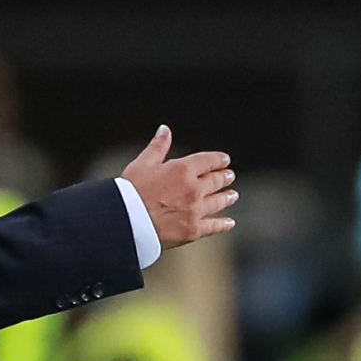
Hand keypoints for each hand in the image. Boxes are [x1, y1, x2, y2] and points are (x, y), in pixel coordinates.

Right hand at [121, 125, 236, 249]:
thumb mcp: (142, 163)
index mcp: (182, 170)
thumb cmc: (131, 191)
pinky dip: (223, 224)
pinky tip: (228, 223)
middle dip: (224, 177)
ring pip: (218, 202)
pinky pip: (213, 226)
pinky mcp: (193, 230)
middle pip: (216, 181)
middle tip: (230, 176)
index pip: (208, 161)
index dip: (218, 159)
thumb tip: (165, 130)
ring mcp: (195, 210)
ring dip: (227, 197)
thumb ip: (157, 146)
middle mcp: (194, 189)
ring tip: (233, 195)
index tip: (225, 160)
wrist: (127, 221)